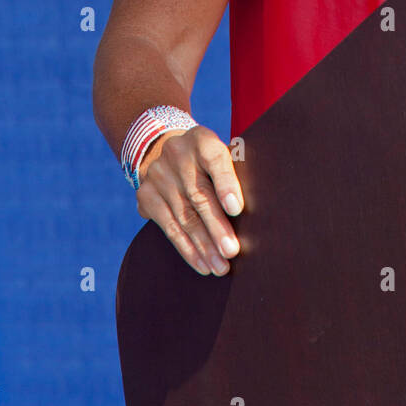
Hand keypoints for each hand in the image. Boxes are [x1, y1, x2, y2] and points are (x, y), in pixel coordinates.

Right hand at [135, 126, 243, 275]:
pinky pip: (168, 227)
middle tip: (232, 251)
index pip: (215, 159)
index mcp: (202, 139)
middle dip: (216, 226)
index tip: (237, 209)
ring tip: (220, 266)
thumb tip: (259, 212)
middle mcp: (176, 153)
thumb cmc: (211, 162)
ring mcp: (158, 174)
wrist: (168, 152)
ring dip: (203, 245)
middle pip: (198, 194)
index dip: (226, 183)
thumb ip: (236, 172)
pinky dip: (187, 249)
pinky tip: (202, 264)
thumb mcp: (222, 155)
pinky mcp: (145, 195)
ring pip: (183, 216)